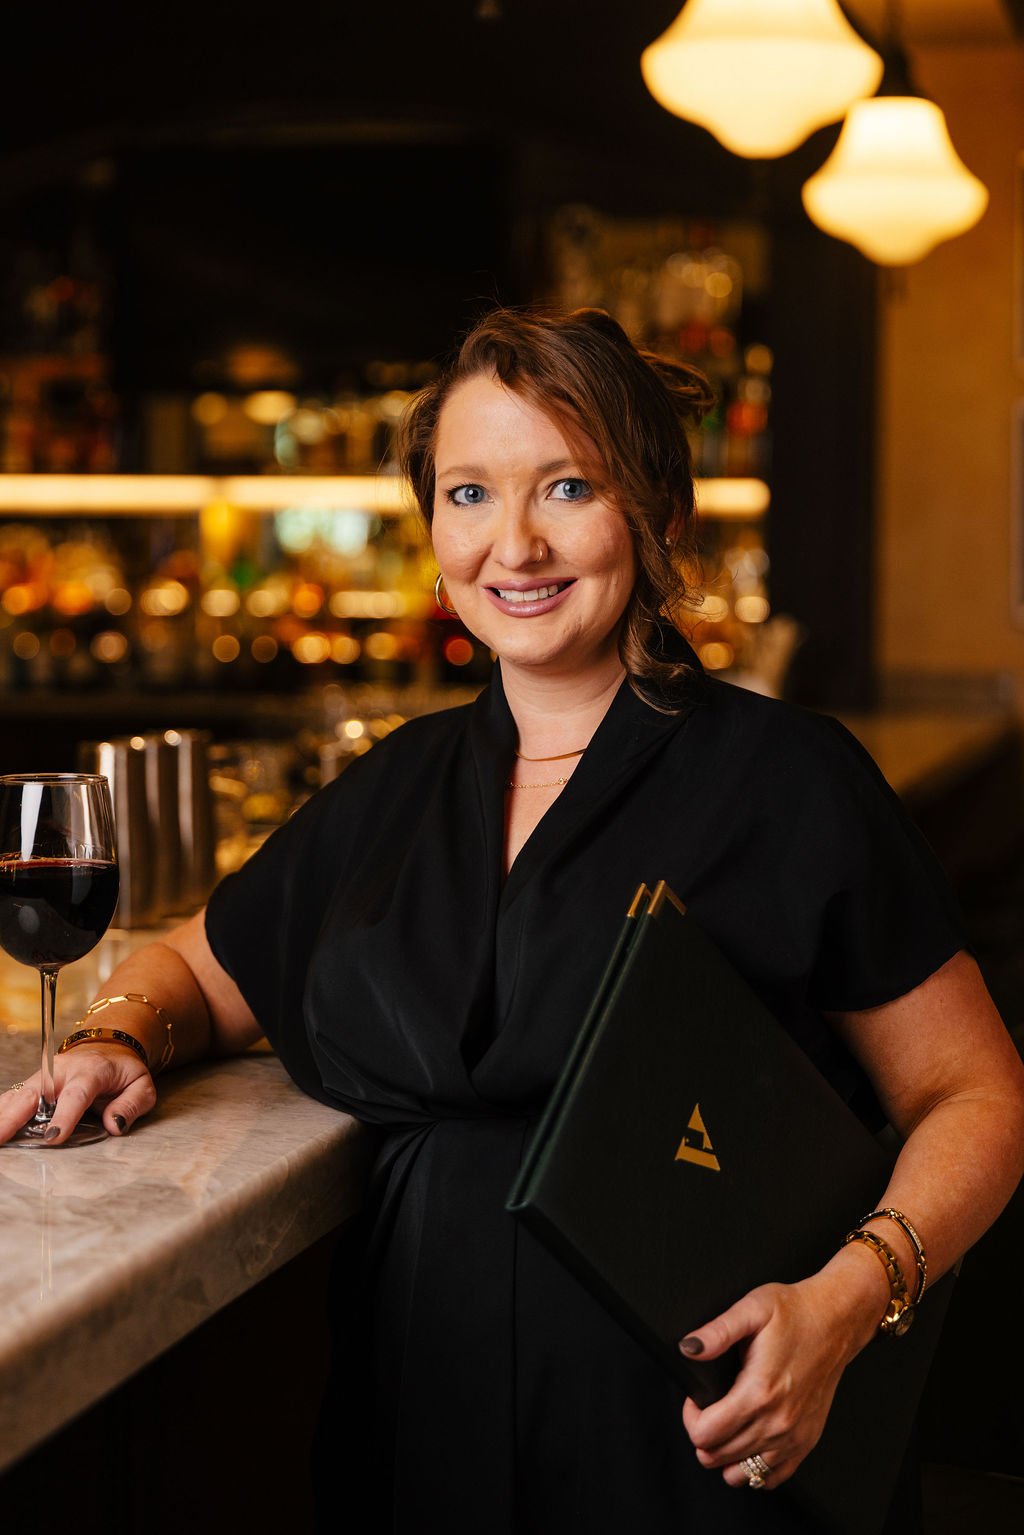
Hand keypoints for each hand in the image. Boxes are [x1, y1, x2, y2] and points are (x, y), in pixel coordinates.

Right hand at [0, 1045, 156, 1144]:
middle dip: (16, 1116)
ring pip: (18, 1095)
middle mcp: (62, 1071)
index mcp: (92, 1070)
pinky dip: (3, 1112)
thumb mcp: (142, 1086)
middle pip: (35, 1093)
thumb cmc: (123, 1072)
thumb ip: (131, 1105)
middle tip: (2, 1137)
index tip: (54, 1137)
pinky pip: (13, 1098)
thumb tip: (115, 1125)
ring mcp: (44, 1077)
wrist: (108, 1049)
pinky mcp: (33, 1085)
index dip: (65, 1115)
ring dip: (3, 1116)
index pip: (77, 1093)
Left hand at [679, 1268, 878, 1490]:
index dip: (690, 1417)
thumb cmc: (796, 1313)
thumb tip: (688, 1348)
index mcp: (759, 1391)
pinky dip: (753, 1466)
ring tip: (727, 1423)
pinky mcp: (806, 1442)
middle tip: (709, 1407)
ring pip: (740, 1474)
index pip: (705, 1435)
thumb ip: (717, 1332)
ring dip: (725, 1454)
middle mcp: (777, 1422)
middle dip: (703, 1435)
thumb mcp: (752, 1309)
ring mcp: (793, 1437)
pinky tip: (750, 1439)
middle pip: (717, 1458)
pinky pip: (770, 1478)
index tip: (696, 1398)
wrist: (837, 1322)